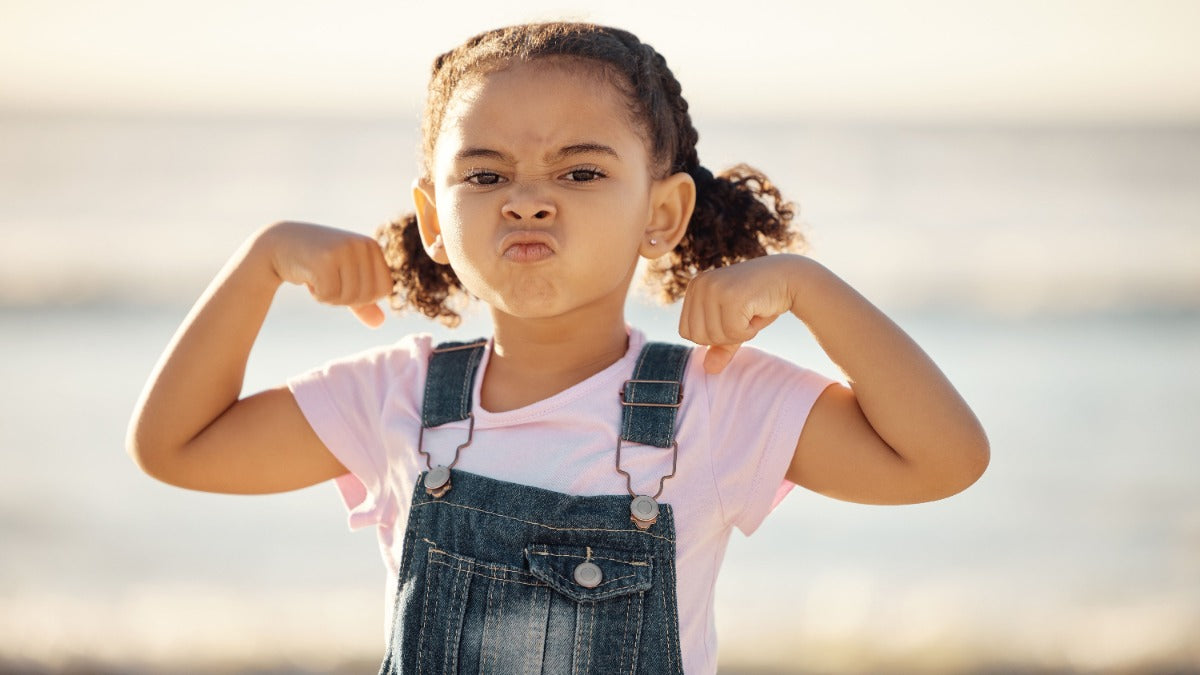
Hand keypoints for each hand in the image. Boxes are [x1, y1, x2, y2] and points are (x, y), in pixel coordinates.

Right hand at [261, 221, 393, 326]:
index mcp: (372, 246)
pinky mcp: (325, 259)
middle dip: (345, 297)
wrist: (278, 244)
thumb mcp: (344, 279)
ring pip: (349, 297)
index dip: (363, 296)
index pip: (385, 289)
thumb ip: (363, 301)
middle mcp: (362, 245)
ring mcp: (344, 250)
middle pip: (367, 296)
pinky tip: (308, 277)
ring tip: (317, 276)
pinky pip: (330, 296)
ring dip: (330, 296)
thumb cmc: (316, 262)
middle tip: (327, 279)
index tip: (343, 281)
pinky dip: (318, 295)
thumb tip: (379, 323)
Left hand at [678, 254, 801, 373]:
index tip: (732, 319)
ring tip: (750, 312)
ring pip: (715, 337)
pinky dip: (749, 332)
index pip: (686, 332)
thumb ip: (720, 346)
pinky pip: (733, 333)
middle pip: (697, 337)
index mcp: (694, 287)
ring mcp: (714, 288)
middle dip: (724, 337)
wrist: (790, 279)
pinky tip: (757, 312)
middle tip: (743, 317)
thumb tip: (708, 370)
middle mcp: (699, 284)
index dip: (712, 336)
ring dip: (739, 334)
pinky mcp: (731, 296)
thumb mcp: (735, 325)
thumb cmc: (760, 301)